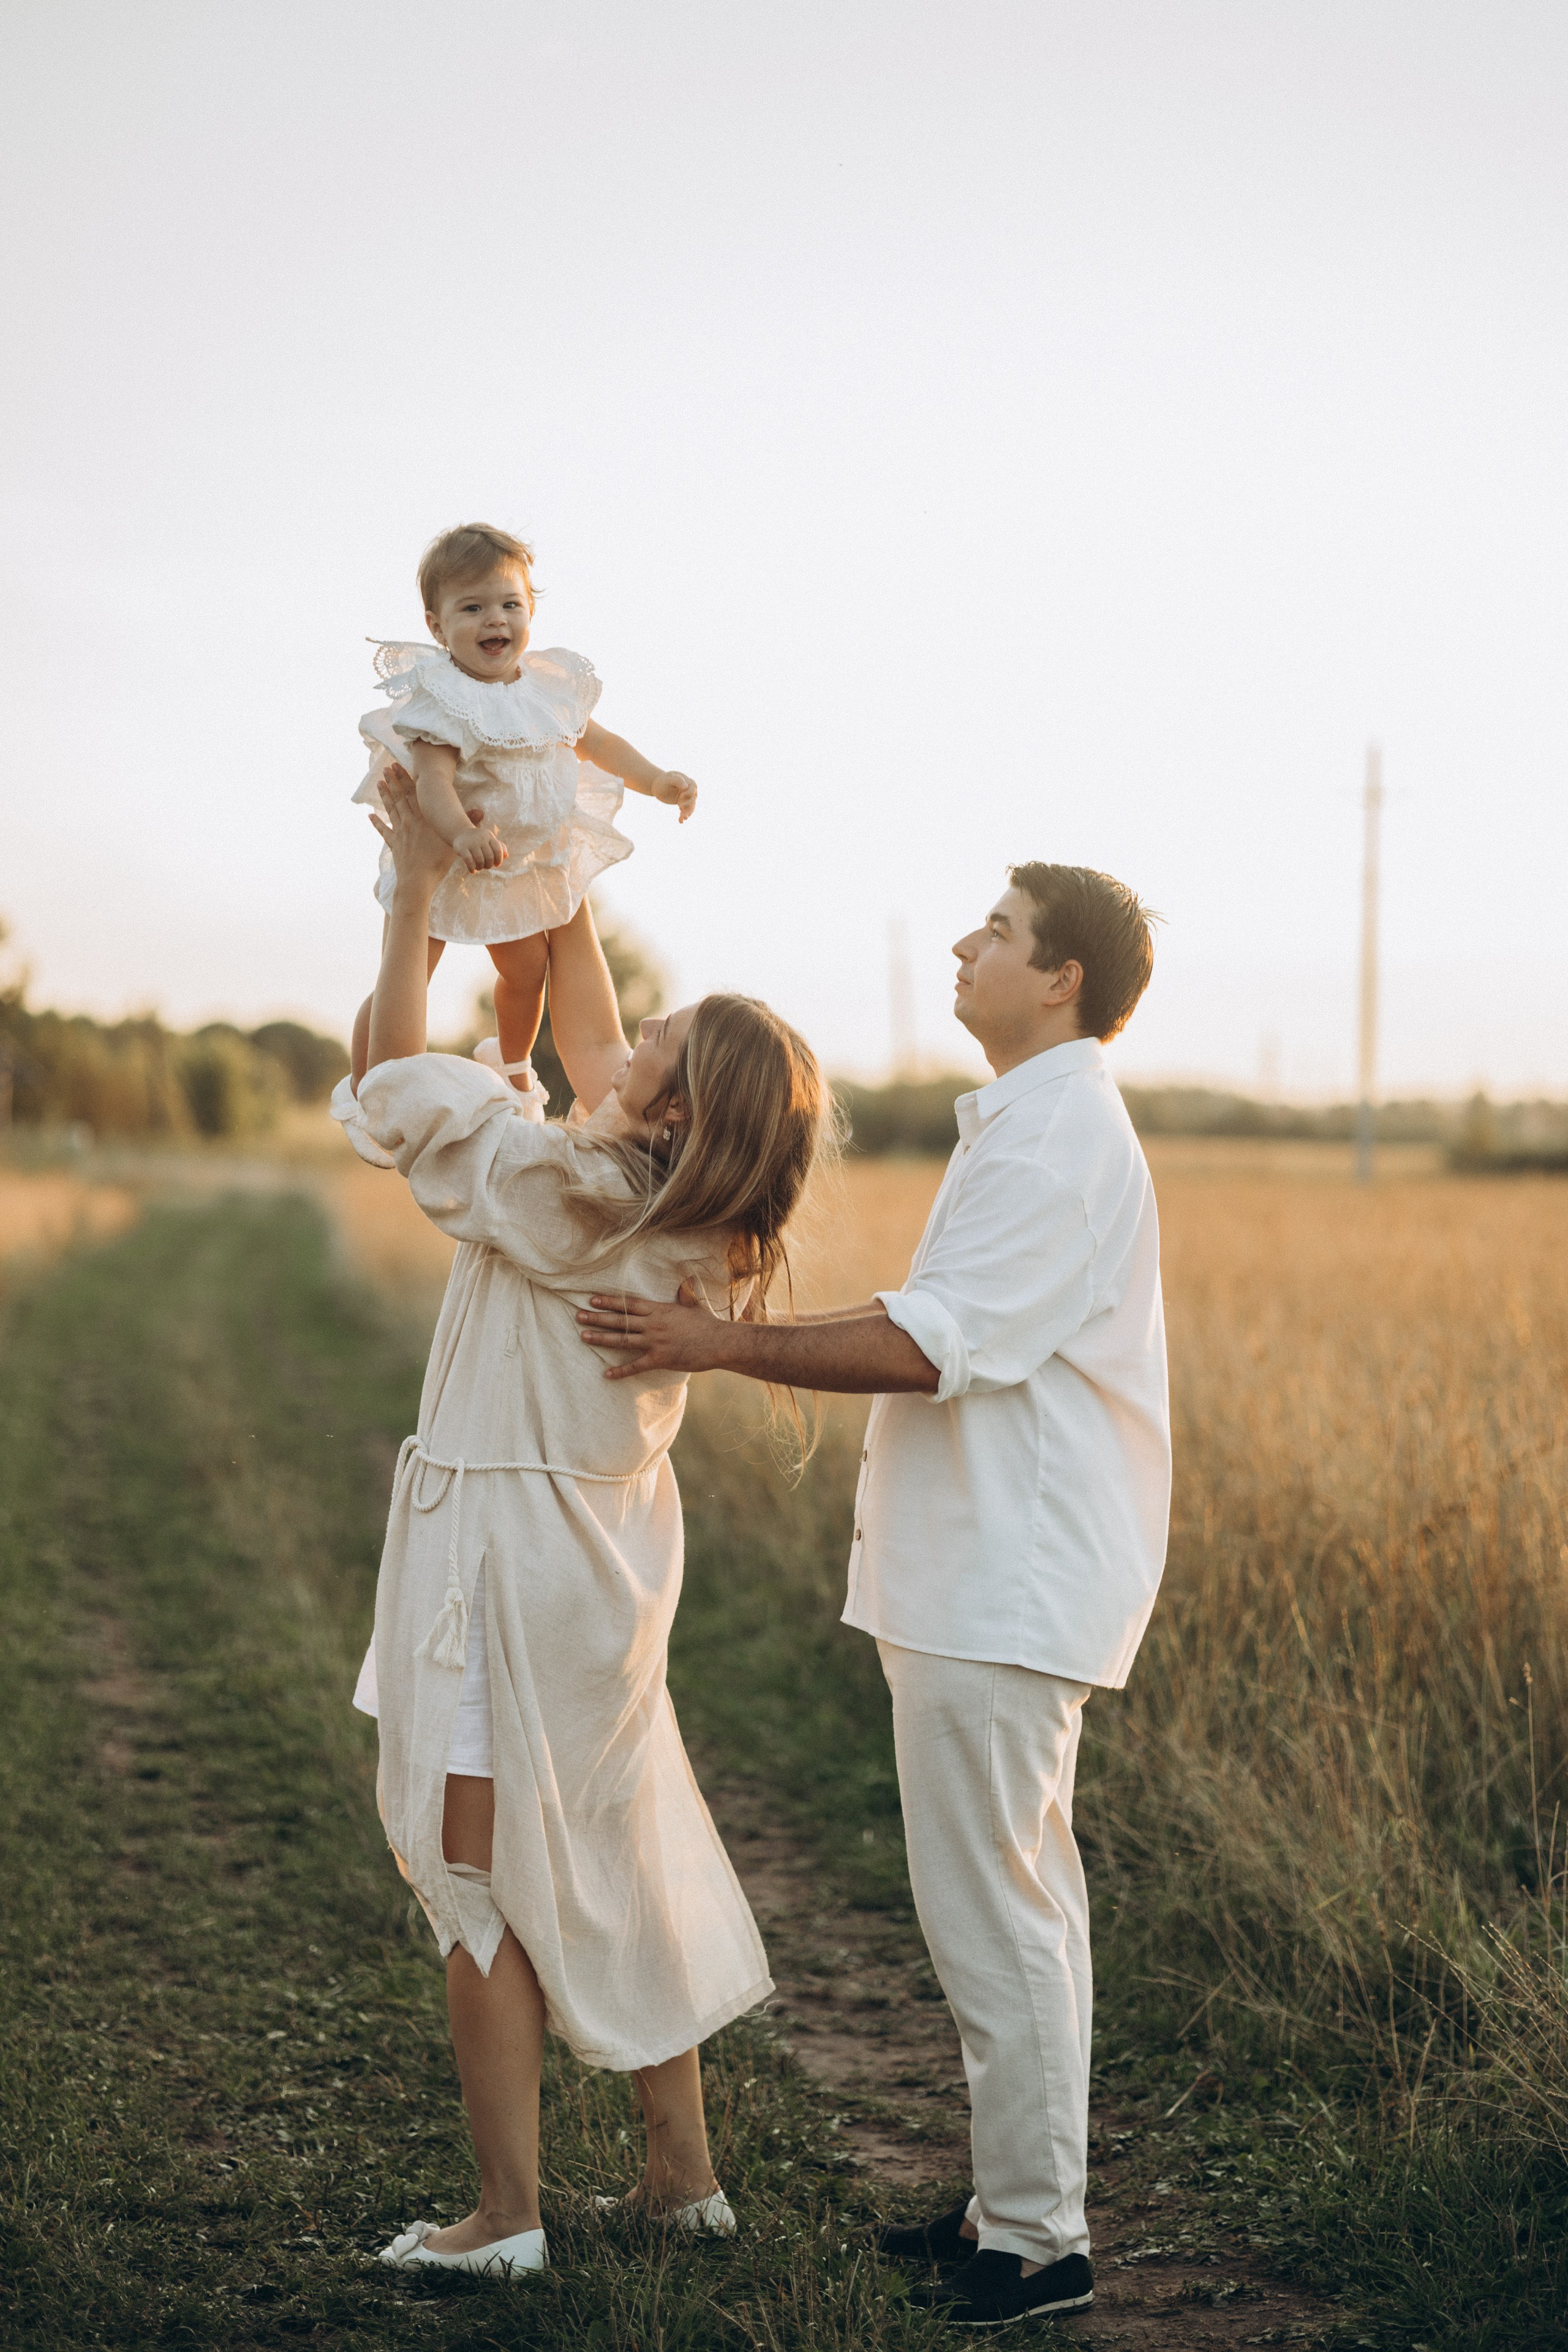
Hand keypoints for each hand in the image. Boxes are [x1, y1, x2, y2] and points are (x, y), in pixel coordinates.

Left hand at [369, 768, 461, 899]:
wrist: (418, 880)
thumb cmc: (437, 862)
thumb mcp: (454, 842)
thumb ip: (466, 824)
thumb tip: (481, 812)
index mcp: (423, 819)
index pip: (413, 794)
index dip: (405, 778)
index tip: (398, 765)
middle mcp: (409, 822)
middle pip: (400, 797)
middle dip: (393, 781)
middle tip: (386, 768)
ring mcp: (399, 833)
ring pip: (391, 810)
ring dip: (384, 795)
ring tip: (379, 783)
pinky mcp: (394, 844)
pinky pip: (383, 831)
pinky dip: (376, 822)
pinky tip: (369, 815)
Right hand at [452, 818, 508, 871]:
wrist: (461, 834)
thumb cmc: (479, 840)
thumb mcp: (489, 841)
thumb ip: (499, 847)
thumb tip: (506, 855)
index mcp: (489, 836)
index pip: (498, 850)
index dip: (499, 860)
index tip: (496, 865)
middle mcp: (481, 838)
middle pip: (489, 856)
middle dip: (489, 865)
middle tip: (486, 867)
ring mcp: (471, 843)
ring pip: (480, 860)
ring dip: (480, 867)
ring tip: (479, 868)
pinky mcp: (462, 848)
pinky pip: (469, 861)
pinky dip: (472, 868)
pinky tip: (473, 871)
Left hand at [576, 1282, 727, 1378]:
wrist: (720, 1343)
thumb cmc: (707, 1324)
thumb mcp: (694, 1306)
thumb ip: (685, 1294)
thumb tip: (686, 1281)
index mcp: (659, 1310)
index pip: (629, 1304)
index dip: (609, 1301)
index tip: (592, 1299)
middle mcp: (653, 1324)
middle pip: (620, 1319)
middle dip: (598, 1317)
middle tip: (578, 1316)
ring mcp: (655, 1342)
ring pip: (622, 1339)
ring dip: (602, 1338)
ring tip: (584, 1336)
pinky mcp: (660, 1359)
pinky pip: (636, 1366)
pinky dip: (621, 1371)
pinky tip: (606, 1374)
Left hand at [652, 770, 697, 822]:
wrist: (657, 787)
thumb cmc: (663, 781)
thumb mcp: (669, 779)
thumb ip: (677, 780)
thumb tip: (686, 786)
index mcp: (688, 782)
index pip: (693, 788)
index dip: (688, 793)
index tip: (681, 797)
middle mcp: (689, 790)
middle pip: (693, 798)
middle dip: (688, 804)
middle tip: (680, 807)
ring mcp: (686, 798)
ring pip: (690, 807)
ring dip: (688, 813)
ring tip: (684, 818)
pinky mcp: (682, 804)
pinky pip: (685, 811)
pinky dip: (683, 816)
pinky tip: (680, 821)